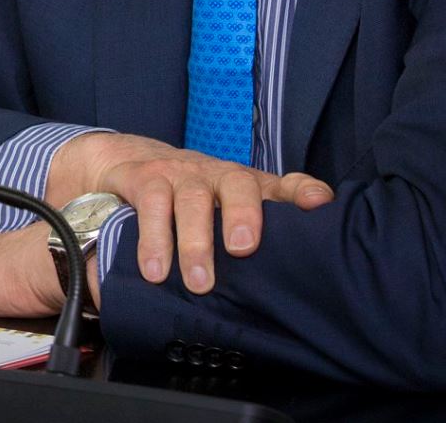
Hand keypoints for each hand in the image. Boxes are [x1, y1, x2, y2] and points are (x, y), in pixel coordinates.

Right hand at [48, 131, 332, 294]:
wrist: (126, 162)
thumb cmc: (189, 198)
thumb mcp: (223, 211)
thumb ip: (257, 230)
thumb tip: (299, 264)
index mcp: (242, 184)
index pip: (280, 183)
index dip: (301, 191)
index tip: (319, 204)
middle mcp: (215, 174)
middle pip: (237, 184)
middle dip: (242, 214)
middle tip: (242, 250)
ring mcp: (178, 173)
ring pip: (192, 198)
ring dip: (195, 242)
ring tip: (199, 283)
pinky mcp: (142, 177)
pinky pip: (150, 203)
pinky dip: (153, 239)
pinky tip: (155, 271)